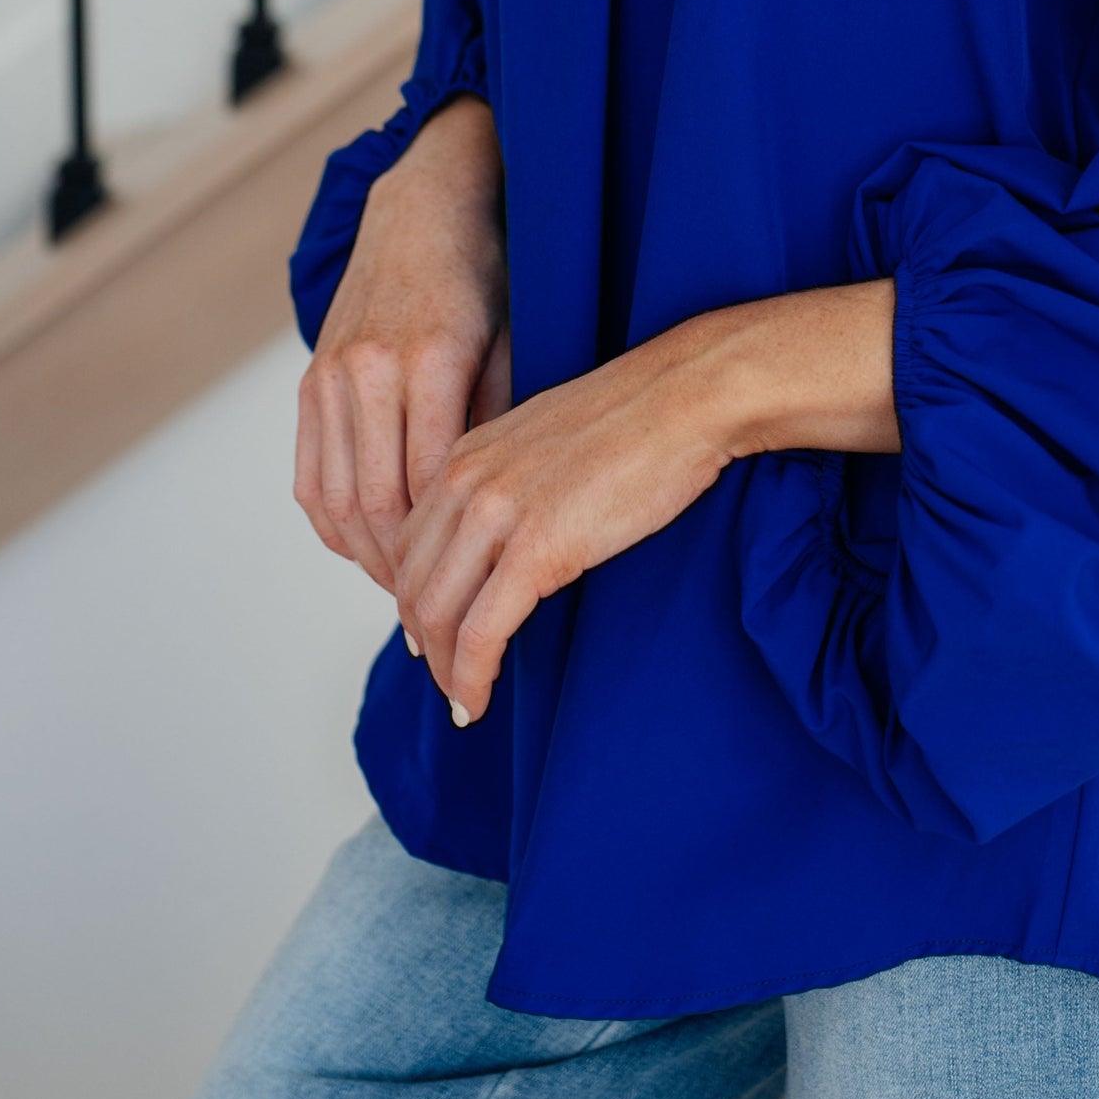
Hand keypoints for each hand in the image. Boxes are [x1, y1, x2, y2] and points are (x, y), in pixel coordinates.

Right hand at [295, 95, 505, 593]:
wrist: (422, 209)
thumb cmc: (485, 276)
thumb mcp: (513, 341)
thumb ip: (498, 419)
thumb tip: (496, 507)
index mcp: (429, 361)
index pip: (427, 485)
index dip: (443, 548)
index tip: (468, 588)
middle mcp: (369, 370)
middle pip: (373, 504)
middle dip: (401, 568)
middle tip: (433, 613)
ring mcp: (331, 374)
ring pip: (334, 498)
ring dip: (364, 555)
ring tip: (403, 589)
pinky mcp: (311, 378)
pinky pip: (310, 474)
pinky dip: (333, 522)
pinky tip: (366, 548)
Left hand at [396, 278, 897, 726]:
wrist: (690, 395)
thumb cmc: (641, 418)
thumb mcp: (550, 439)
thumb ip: (513, 479)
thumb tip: (509, 534)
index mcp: (467, 453)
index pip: (407, 543)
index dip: (413, 599)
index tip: (432, 634)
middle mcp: (466, 480)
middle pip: (412, 585)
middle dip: (424, 643)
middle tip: (447, 678)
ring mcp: (498, 513)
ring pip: (437, 616)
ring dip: (444, 671)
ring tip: (464, 702)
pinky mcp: (537, 549)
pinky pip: (482, 633)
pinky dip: (471, 678)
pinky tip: (478, 703)